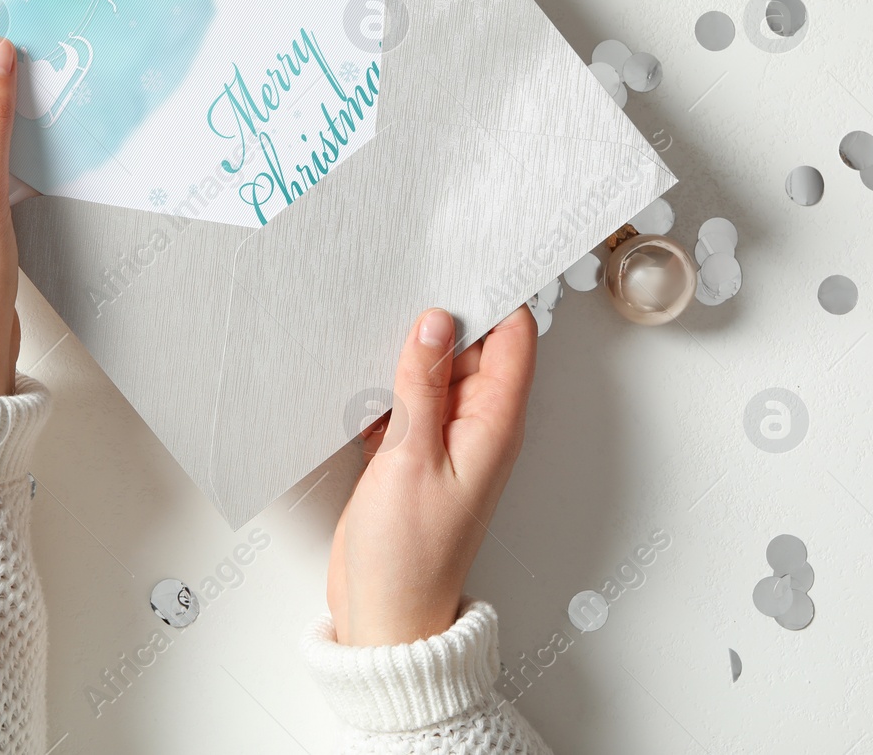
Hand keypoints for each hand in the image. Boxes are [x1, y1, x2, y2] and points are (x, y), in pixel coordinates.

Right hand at [327, 306, 536, 645]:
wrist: (384, 616)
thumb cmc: (408, 556)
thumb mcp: (410, 458)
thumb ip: (422, 385)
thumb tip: (436, 321)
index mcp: (495, 424)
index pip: (513, 339)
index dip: (496, 294)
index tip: (466, 256)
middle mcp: (476, 427)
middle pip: (471, 347)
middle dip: (443, 313)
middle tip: (406, 274)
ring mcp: (443, 439)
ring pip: (433, 370)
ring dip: (408, 349)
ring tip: (375, 315)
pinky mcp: (412, 453)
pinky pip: (406, 398)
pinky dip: (386, 383)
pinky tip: (359, 371)